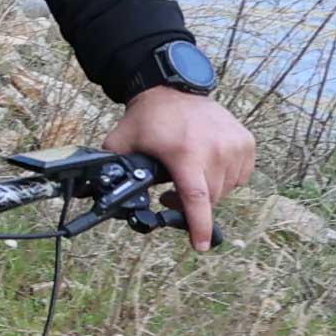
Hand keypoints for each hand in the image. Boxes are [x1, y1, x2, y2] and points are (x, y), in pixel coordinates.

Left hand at [115, 81, 253, 247]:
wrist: (172, 89)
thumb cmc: (148, 119)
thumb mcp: (122, 145)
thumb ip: (112, 170)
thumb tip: (90, 195)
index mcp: (186, 154)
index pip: (196, 198)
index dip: (199, 226)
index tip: (200, 245)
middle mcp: (215, 150)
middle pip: (210, 199)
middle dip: (192, 207)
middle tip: (171, 197)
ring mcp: (234, 145)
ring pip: (226, 189)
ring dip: (209, 192)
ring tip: (188, 178)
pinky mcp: (245, 141)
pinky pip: (240, 176)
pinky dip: (225, 178)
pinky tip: (208, 168)